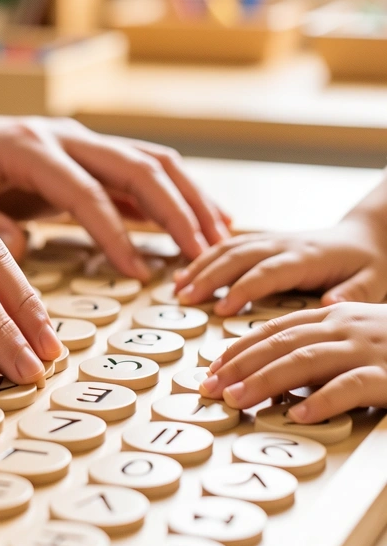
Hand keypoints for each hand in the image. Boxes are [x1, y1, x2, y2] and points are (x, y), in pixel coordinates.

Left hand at [0, 115, 229, 281]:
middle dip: (177, 210)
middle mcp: (62, 135)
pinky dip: (175, 197)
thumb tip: (20, 251)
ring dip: (189, 198)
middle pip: (137, 165)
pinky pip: (141, 172)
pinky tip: (202, 224)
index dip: (115, 233)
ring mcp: (78, 142)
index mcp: (28, 145)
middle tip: (206, 256)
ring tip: (221, 240)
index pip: (86, 191)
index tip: (140, 275)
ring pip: (151, 162)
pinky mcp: (85, 157)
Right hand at [174, 211, 386, 315]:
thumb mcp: (374, 281)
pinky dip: (204, 258)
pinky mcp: (263, 242)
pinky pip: (228, 246)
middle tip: (185, 298)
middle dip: (209, 276)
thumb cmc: (369, 264)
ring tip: (178, 288)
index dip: (244, 289)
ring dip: (200, 266)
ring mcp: (271, 240)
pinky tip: (186, 273)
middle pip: (238, 256)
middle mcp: (283, 244)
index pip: (268, 272)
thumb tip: (331, 305)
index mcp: (307, 257)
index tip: (222, 308)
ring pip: (228, 248)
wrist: (365, 237)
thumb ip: (354, 293)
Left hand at [199, 303, 386, 421]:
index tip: (212, 367)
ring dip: (264, 381)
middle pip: (280, 343)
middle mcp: (347, 327)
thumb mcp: (360, 336)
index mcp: (337, 315)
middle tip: (208, 387)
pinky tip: (297, 417)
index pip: (276, 328)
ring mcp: (368, 349)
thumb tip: (280, 375)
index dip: (240, 347)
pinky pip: (350, 387)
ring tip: (236, 400)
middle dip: (238, 364)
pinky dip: (320, 402)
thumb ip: (324, 346)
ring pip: (304, 361)